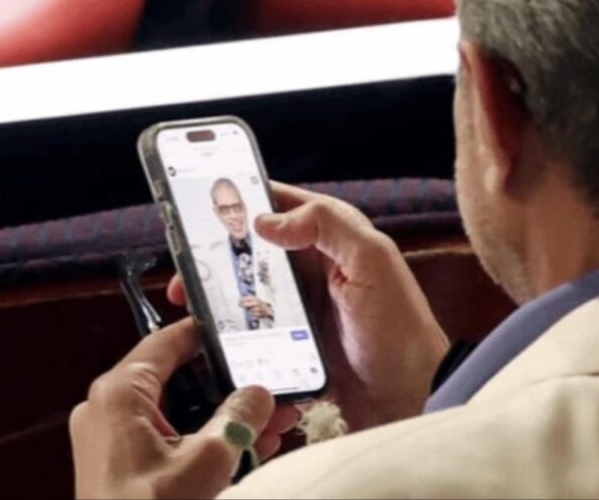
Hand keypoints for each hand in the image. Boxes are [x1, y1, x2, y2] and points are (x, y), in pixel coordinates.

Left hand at [69, 318, 298, 498]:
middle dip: (233, 383)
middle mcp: (112, 407)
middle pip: (182, 377)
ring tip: (278, 418)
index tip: (251, 328)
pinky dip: (208, 440)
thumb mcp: (207, 462)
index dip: (213, 331)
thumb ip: (239, 418)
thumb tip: (260, 393)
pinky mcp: (123, 466)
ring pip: (182, 410)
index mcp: (121, 393)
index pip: (171, 340)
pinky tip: (256, 447)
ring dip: (228, 416)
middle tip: (276, 383)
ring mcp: (114, 439)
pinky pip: (172, 438)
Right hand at [169, 181, 449, 429]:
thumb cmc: (400, 328)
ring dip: (219, 297)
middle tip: (186, 268)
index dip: (246, 200)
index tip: (205, 204)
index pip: (284, 205)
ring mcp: (303, 310)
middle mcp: (317, 270)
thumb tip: (267, 219)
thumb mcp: (372, 262)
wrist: (412, 398)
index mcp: (336, 239)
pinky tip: (209, 340)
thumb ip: (329, 226)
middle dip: (219, 255)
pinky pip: (252, 335)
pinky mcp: (293, 348)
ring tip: (189, 304)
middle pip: (256, 251)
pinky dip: (230, 335)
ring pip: (248, 293)